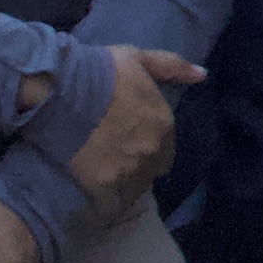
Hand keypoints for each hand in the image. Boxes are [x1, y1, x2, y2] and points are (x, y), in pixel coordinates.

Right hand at [69, 45, 202, 219]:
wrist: (60, 92)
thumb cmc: (99, 72)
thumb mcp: (139, 60)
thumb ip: (173, 67)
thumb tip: (202, 75)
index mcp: (164, 123)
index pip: (166, 146)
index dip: (148, 145)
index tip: (128, 141)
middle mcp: (153, 150)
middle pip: (153, 168)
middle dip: (139, 164)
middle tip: (114, 158)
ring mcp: (130, 170)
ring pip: (135, 187)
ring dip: (123, 183)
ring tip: (101, 174)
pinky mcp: (104, 187)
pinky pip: (113, 203)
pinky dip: (107, 201)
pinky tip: (93, 191)